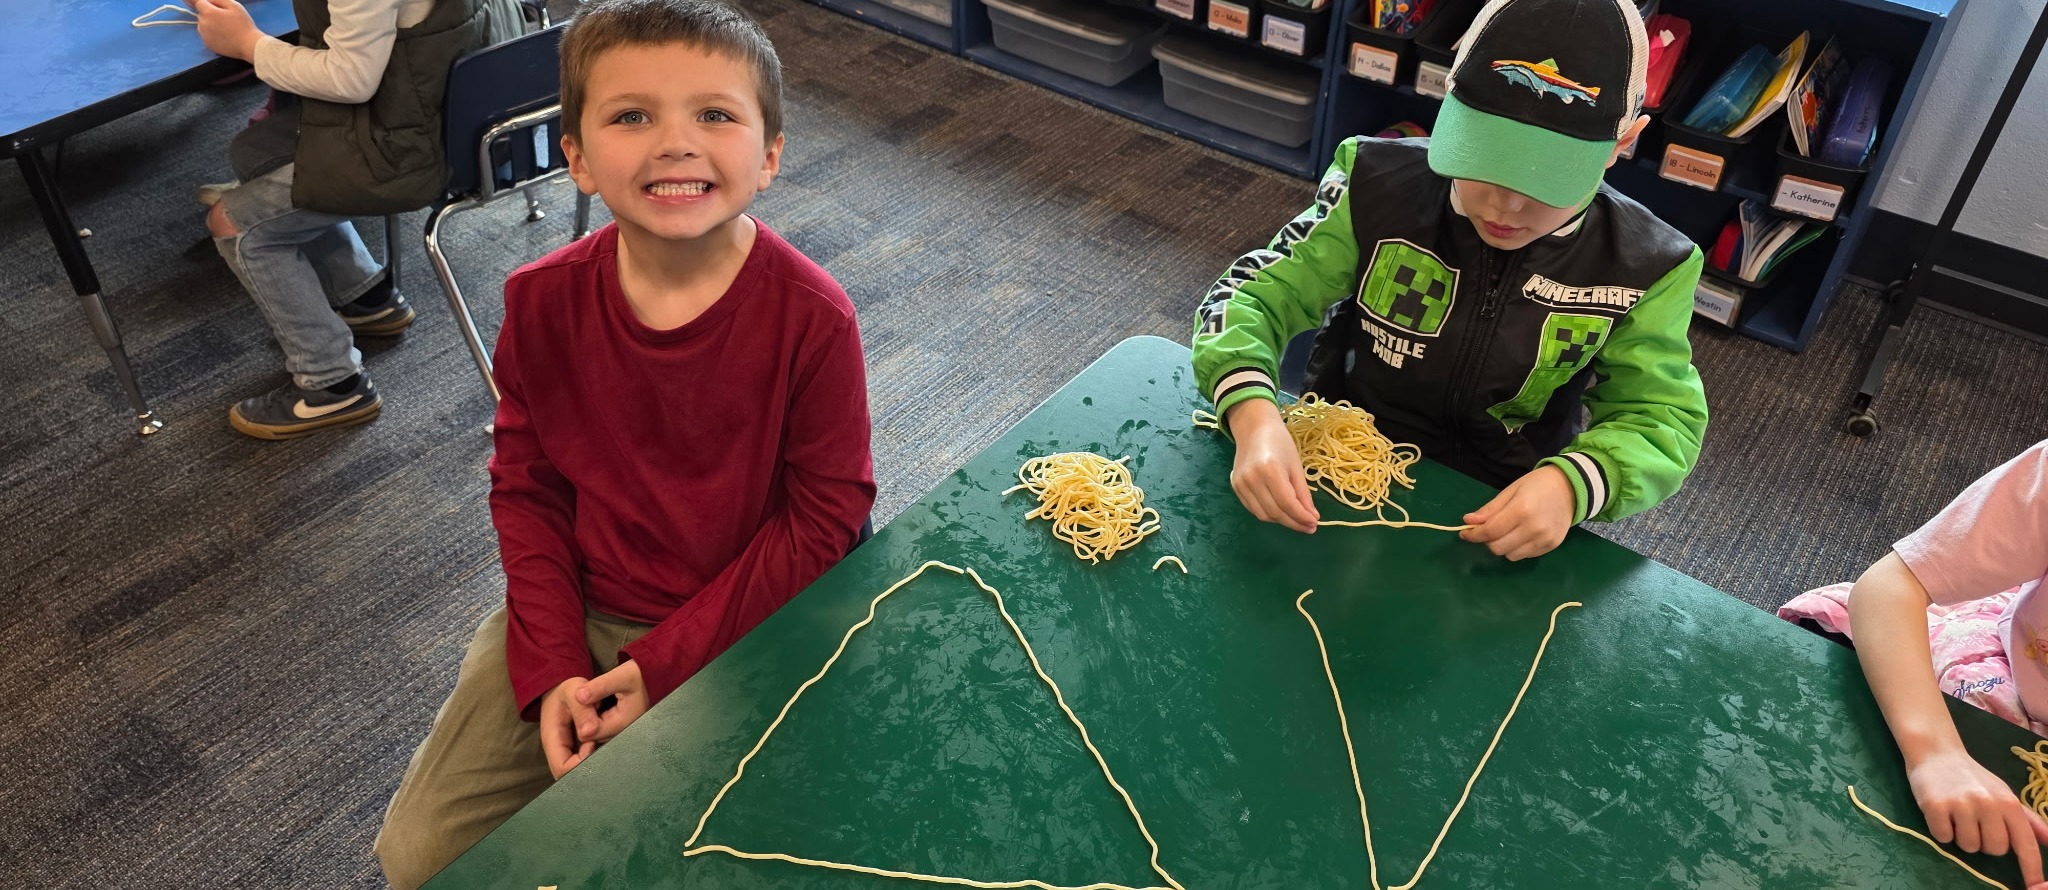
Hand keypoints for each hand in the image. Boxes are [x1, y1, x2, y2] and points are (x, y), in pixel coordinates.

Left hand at [187, 0, 262, 60]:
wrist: (249, 45)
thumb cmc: (243, 24)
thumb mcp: (234, 5)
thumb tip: (204, 0)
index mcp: (208, 12)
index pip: (199, 2)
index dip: (205, 2)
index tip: (191, 1)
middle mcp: (202, 23)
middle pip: (202, 14)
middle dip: (210, 14)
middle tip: (225, 18)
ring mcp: (203, 35)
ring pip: (203, 25)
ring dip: (210, 24)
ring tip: (225, 28)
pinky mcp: (207, 44)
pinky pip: (206, 35)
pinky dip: (212, 34)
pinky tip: (224, 36)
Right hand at [538, 677, 598, 778]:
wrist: (561, 687)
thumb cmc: (566, 689)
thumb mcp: (572, 690)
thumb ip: (582, 710)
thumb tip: (590, 731)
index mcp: (552, 739)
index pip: (563, 769)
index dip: (580, 762)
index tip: (592, 744)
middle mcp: (558, 749)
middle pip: (571, 774)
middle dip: (588, 764)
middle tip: (599, 744)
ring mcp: (567, 750)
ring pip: (579, 769)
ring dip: (593, 759)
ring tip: (602, 741)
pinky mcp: (576, 748)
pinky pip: (585, 759)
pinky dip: (596, 754)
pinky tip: (603, 741)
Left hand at [576, 659, 649, 743]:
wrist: (658, 675)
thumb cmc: (642, 675)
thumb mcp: (621, 676)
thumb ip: (599, 687)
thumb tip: (578, 697)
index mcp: (624, 724)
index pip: (588, 733)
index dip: (582, 715)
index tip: (588, 697)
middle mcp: (625, 733)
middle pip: (592, 736)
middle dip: (587, 719)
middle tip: (594, 697)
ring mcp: (625, 732)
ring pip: (597, 734)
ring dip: (592, 719)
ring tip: (600, 700)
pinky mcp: (624, 729)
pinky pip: (603, 730)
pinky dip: (598, 719)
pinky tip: (603, 706)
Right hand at [1225, 399, 1316, 533]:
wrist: (1254, 429)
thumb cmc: (1280, 443)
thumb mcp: (1296, 466)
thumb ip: (1303, 493)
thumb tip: (1312, 517)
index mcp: (1269, 469)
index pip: (1287, 503)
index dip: (1301, 517)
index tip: (1314, 524)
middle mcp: (1252, 478)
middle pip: (1274, 512)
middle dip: (1293, 522)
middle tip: (1308, 526)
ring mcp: (1240, 484)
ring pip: (1263, 515)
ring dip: (1281, 521)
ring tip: (1296, 519)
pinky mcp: (1235, 487)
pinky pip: (1254, 509)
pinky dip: (1269, 514)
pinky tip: (1281, 511)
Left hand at [1459, 465, 1573, 560]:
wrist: (1571, 487)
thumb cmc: (1537, 485)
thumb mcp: (1511, 490)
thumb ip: (1490, 509)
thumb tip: (1468, 521)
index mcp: (1522, 510)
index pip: (1490, 531)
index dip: (1473, 535)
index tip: (1464, 533)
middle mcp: (1534, 528)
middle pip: (1498, 547)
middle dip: (1486, 541)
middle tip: (1486, 530)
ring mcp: (1544, 539)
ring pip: (1510, 556)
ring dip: (1502, 546)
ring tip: (1506, 532)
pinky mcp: (1552, 546)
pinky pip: (1525, 555)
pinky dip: (1516, 548)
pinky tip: (1520, 535)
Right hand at [1906, 749, 2047, 888]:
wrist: (1936, 753)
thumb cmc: (1973, 778)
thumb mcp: (2004, 794)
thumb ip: (2028, 820)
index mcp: (2008, 803)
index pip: (2025, 843)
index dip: (2031, 868)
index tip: (2034, 886)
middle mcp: (1988, 804)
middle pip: (1994, 849)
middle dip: (1985, 843)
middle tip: (1975, 823)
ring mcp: (1961, 805)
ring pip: (1968, 846)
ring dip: (1962, 837)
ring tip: (1956, 816)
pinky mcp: (1935, 806)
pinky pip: (1943, 838)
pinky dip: (1941, 831)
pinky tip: (1941, 814)